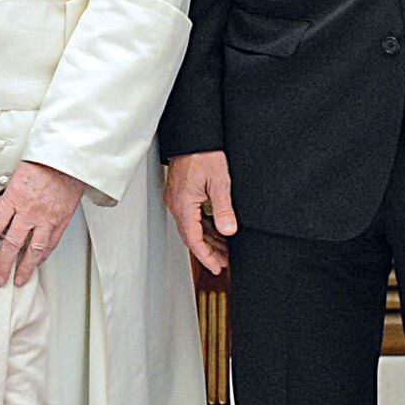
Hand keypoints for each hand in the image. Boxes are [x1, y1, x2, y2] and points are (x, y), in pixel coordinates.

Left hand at [0, 159, 85, 286]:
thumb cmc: (43, 163)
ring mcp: (47, 219)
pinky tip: (37, 263)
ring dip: (25, 268)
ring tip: (19, 280)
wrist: (69, 160)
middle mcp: (30, 212)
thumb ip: (7, 197)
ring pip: (34, 250)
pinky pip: (51, 244)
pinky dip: (43, 256)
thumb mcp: (16, 176)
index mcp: (15, 198)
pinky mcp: (61, 221)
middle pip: (12, 244)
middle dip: (3, 264)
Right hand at [165, 151, 236, 274]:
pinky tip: (216, 228)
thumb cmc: (203, 153)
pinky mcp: (180, 193)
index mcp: (184, 205)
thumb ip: (223, 209)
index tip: (217, 268)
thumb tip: (228, 231)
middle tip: (224, 262)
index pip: (194, 240)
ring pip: (192, 227)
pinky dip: (204, 226)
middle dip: (208, 251)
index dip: (206, 257)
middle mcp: (177, 205)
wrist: (192, 136)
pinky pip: (191, 216)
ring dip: (208, 239)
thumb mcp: (220, 182)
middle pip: (191, 237)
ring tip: (225, 248)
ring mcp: (177, 199)